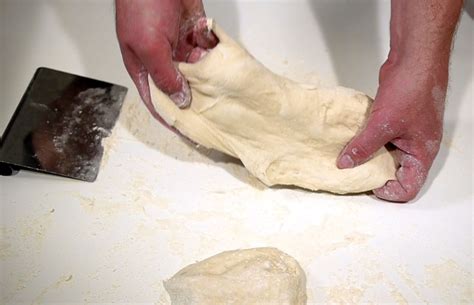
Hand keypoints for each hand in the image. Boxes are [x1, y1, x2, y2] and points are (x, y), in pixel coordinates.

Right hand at [115, 0, 216, 119]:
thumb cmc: (141, 4)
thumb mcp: (149, 47)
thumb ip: (165, 75)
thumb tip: (180, 99)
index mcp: (142, 66)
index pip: (157, 100)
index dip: (170, 118)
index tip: (187, 133)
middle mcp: (161, 60)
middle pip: (179, 89)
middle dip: (193, 103)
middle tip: (212, 117)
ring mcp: (178, 47)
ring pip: (195, 73)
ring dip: (207, 83)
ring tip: (223, 98)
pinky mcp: (193, 33)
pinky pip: (207, 53)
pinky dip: (214, 60)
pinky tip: (225, 71)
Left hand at [337, 58, 447, 201]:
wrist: (414, 57)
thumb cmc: (413, 88)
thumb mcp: (384, 123)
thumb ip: (363, 146)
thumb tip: (345, 163)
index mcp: (422, 153)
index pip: (409, 186)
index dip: (389, 191)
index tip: (367, 185)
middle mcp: (416, 146)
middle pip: (396, 172)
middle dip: (374, 174)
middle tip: (352, 172)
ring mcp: (405, 132)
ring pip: (385, 154)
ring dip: (368, 156)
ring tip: (348, 157)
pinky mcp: (394, 120)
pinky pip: (380, 138)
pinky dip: (366, 140)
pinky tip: (351, 139)